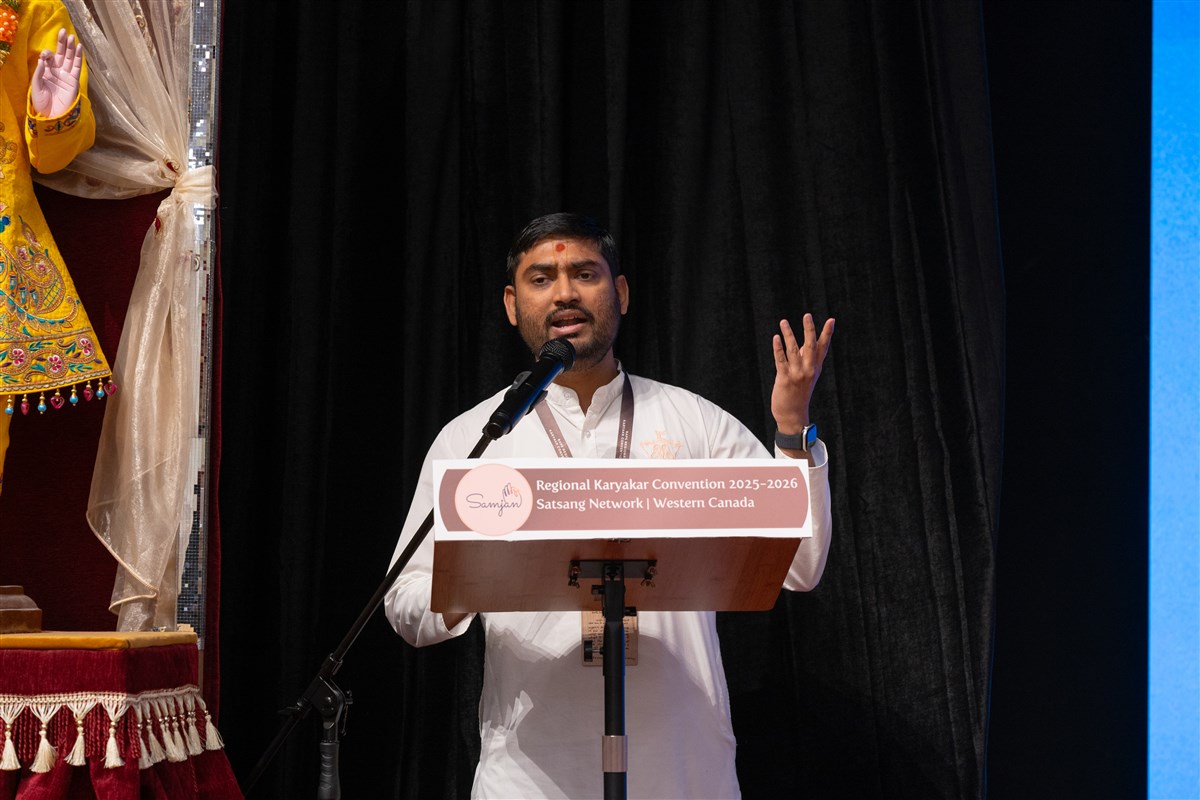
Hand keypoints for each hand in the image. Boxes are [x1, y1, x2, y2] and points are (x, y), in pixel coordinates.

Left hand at [31, 28, 82, 118]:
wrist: (52, 116)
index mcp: (46, 72)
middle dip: (62, 43)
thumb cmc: (42, 103)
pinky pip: (77, 67)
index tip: (46, 55)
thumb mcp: (36, 86)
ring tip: (71, 37)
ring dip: (70, 48)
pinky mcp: (74, 81)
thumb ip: (39, 72)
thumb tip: (43, 59)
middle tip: (63, 31)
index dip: (48, 53)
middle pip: (61, 54)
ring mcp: (66, 76)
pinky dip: (78, 58)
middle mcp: (57, 72)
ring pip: (69, 58)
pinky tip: (78, 48)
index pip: (48, 58)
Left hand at [770, 314, 834, 433]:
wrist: (793, 416)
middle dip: (809, 330)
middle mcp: (809, 369)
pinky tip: (776, 338)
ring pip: (793, 350)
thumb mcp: (806, 376)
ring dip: (788, 334)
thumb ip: (805, 360)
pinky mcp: (785, 378)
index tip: (831, 320)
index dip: (827, 334)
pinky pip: (781, 360)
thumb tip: (803, 343)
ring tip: (783, 322)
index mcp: (815, 368)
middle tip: (807, 315)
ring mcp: (797, 374)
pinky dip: (778, 348)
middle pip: (810, 346)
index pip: (823, 347)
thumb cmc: (798, 394)